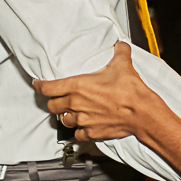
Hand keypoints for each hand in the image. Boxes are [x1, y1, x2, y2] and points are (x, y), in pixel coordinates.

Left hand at [33, 42, 158, 141]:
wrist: (142, 112)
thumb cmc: (130, 91)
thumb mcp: (122, 64)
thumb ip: (118, 51)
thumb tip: (119, 45)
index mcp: (77, 86)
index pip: (48, 88)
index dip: (40, 86)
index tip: (38, 84)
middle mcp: (76, 104)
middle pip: (52, 106)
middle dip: (53, 101)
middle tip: (58, 98)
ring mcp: (83, 120)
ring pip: (64, 120)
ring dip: (66, 116)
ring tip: (72, 111)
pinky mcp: (91, 133)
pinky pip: (77, 135)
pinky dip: (78, 132)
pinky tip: (83, 127)